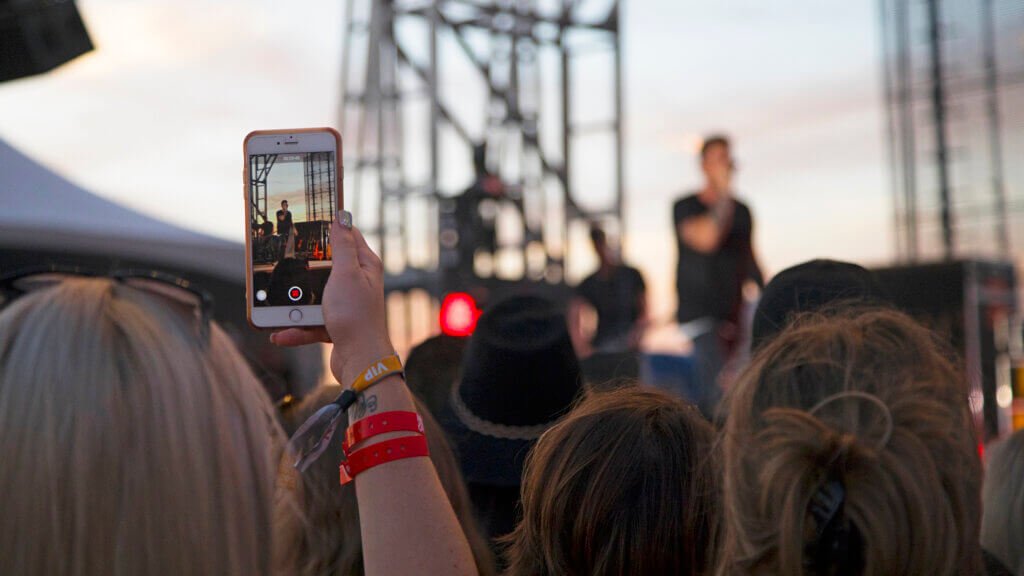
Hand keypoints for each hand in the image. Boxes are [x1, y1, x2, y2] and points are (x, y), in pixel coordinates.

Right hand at [271, 212, 393, 385]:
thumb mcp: (346, 273)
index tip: (306, 220)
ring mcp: (347, 304)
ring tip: (274, 306)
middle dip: (304, 267)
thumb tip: (342, 216)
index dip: (328, 227)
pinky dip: (297, 328)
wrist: (361, 361)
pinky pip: (312, 322)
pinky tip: (280, 334)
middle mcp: (358, 283)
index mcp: (364, 265)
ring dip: (295, 304)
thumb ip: (342, 246)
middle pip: (326, 266)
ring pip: (315, 296)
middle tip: (282, 261)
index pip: (347, 236)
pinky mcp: (337, 325)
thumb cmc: (356, 315)